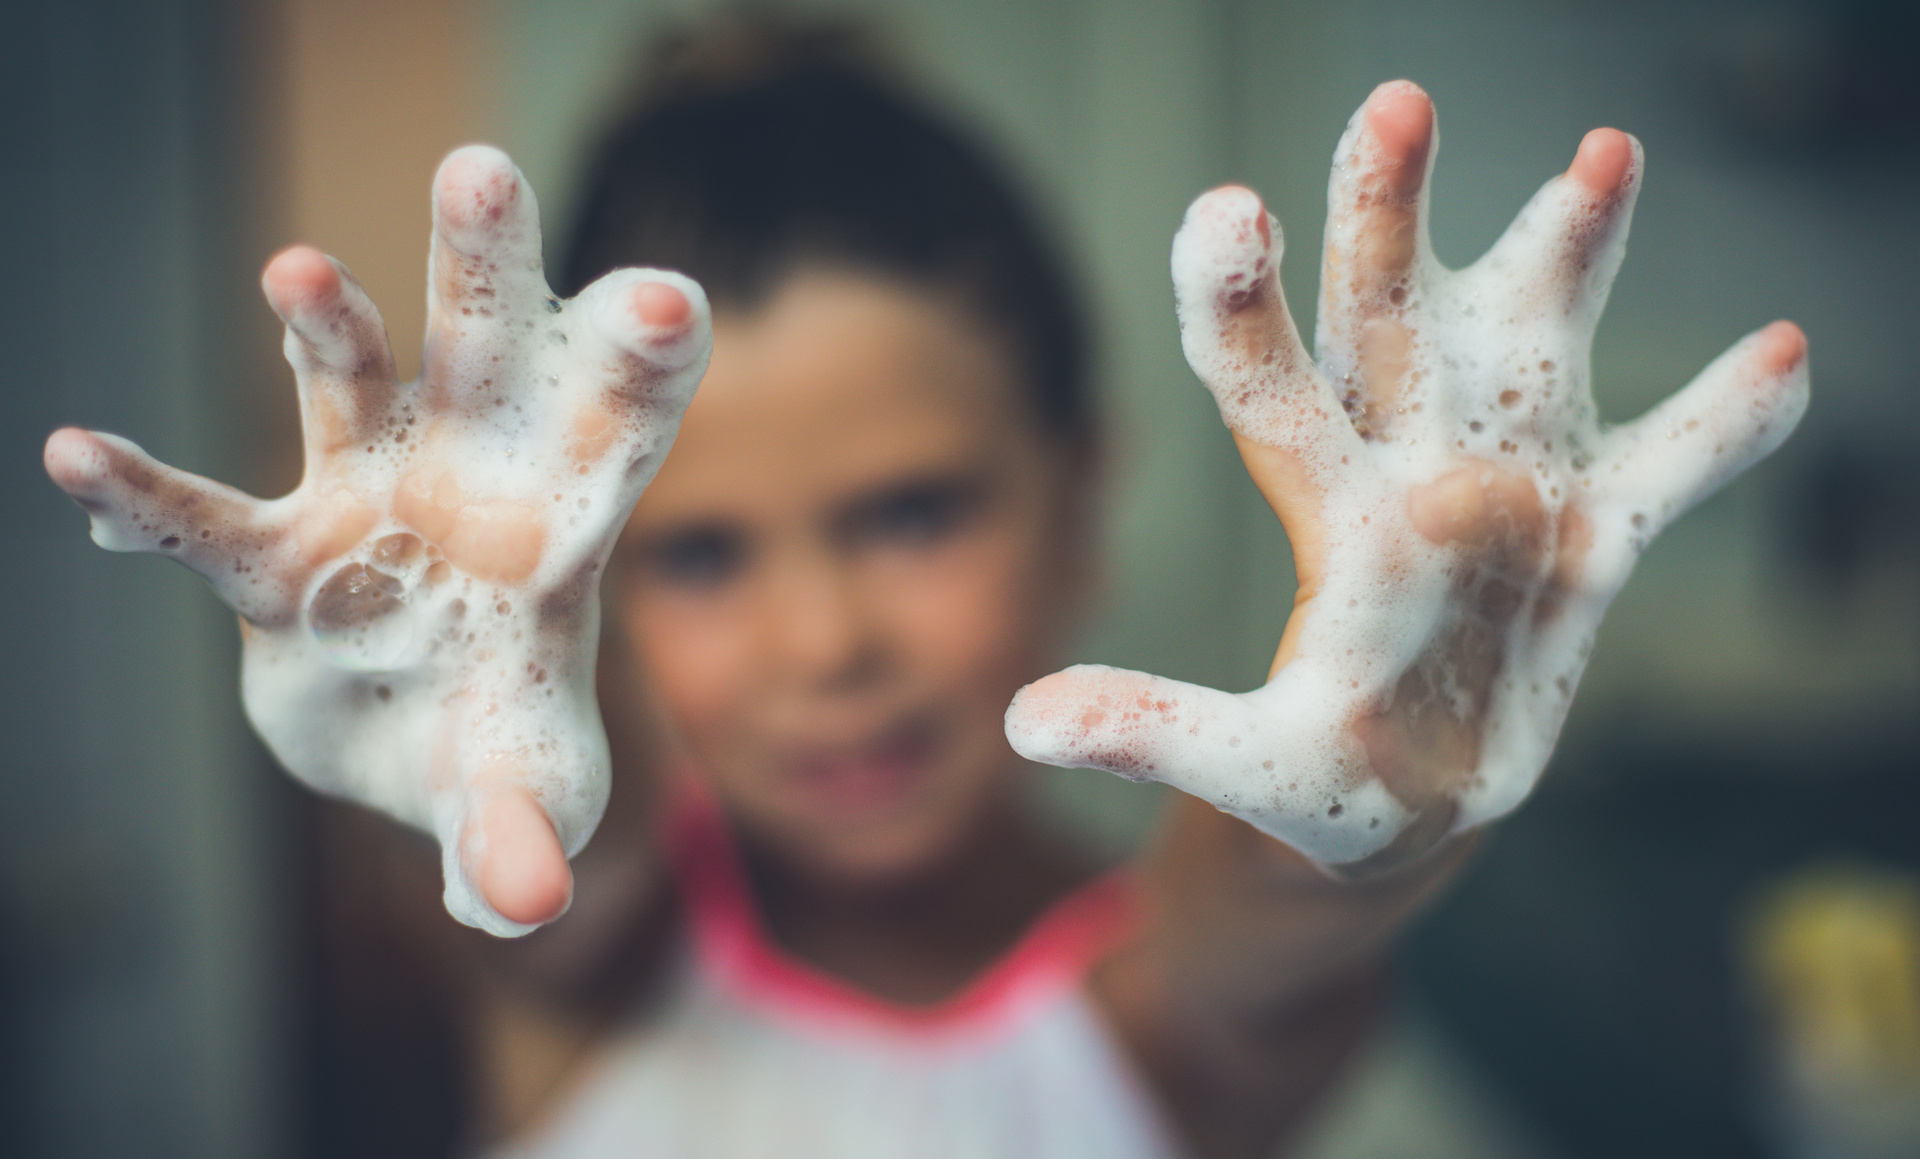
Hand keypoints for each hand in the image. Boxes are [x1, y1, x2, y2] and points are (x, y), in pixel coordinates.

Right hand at [44, 146, 710, 934]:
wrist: (416, 745)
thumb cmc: (497, 748)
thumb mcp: (516, 796)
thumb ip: (520, 835)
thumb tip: (527, 905)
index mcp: (563, 531)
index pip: (616, 433)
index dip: (639, 367)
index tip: (668, 297)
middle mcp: (468, 484)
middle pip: (486, 358)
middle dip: (484, 269)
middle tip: (479, 168)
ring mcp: (369, 502)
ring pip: (349, 392)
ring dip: (324, 331)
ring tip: (297, 270)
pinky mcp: (280, 556)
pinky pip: (208, 521)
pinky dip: (149, 498)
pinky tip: (79, 459)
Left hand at [1007, 82, 1807, 872]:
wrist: (1402, 811)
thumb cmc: (1311, 783)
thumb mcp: (1239, 767)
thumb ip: (1155, 733)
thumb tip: (1023, 722)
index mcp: (1326, 514)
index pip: (1271, 390)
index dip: (1246, 307)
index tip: (1226, 212)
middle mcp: (1410, 471)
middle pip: (1390, 323)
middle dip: (1391, 219)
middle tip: (1394, 102)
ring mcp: (1508, 493)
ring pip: (1530, 350)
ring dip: (1567, 260)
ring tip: (1602, 154)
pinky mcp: (1590, 543)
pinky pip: (1665, 473)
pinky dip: (1718, 428)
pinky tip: (1780, 356)